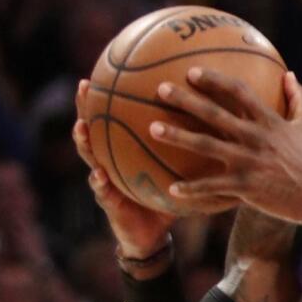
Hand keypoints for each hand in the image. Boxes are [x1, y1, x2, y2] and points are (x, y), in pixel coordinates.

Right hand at [73, 81, 174, 259]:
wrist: (152, 235)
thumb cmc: (166, 197)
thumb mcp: (179, 171)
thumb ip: (190, 148)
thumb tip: (220, 121)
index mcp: (127, 148)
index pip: (119, 115)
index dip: (114, 93)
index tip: (113, 66)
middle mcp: (112, 159)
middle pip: (96, 126)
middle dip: (86, 106)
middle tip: (85, 84)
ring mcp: (105, 179)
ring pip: (90, 156)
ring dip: (83, 142)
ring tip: (81, 127)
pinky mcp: (109, 204)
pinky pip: (102, 192)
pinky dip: (99, 184)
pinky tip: (98, 176)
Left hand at [150, 69, 301, 225]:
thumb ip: (299, 98)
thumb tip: (290, 74)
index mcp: (270, 121)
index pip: (239, 92)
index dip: (215, 80)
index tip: (193, 72)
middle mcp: (255, 138)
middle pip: (214, 114)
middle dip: (186, 100)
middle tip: (161, 89)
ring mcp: (249, 162)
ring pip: (206, 146)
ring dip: (177, 137)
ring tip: (153, 129)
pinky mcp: (246, 187)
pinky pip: (213, 188)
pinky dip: (192, 189)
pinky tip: (171, 189)